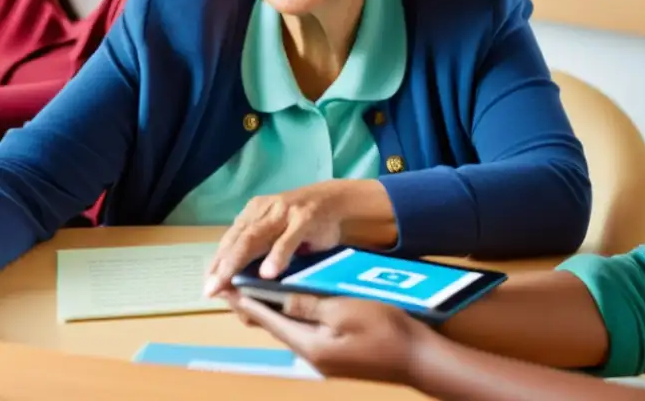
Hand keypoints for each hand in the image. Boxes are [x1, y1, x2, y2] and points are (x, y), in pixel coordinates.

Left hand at [204, 179, 396, 296]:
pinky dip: (277, 256)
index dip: (217, 264)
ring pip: (255, 238)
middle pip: (238, 240)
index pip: (230, 241)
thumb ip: (258, 252)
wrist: (337, 203)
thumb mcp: (276, 235)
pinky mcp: (304, 218)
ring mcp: (284, 212)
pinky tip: (268, 273)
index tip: (208, 287)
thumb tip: (233, 282)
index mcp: (253, 214)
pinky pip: (287, 239)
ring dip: (240, 262)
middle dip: (222, 266)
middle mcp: (264, 210)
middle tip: (212, 289)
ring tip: (229, 284)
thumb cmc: (303, 225)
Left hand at [224, 292, 432, 384]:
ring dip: (276, 312)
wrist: (418, 359)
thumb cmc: (385, 331)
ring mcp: (325, 359)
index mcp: (308, 345)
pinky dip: (296, 317)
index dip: (246, 302)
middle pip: (276, 328)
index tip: (226, 287)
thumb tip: (280, 299)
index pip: (267, 320)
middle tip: (238, 285)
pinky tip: (298, 305)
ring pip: (292, 330)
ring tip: (261, 291)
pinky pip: (308, 333)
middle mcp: (311, 356)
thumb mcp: (345, 310)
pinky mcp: (338, 356)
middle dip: (257, 307)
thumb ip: (310, 305)